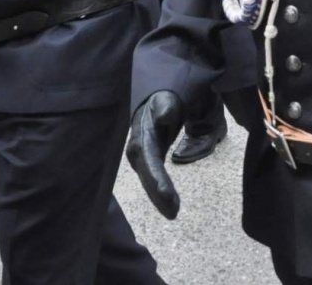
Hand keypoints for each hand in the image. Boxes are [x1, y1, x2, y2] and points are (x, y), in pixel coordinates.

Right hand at [126, 91, 184, 219]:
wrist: (152, 102)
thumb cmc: (162, 100)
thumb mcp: (166, 99)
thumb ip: (166, 107)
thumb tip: (164, 116)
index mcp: (142, 137)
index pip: (150, 161)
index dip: (157, 179)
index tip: (166, 194)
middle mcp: (137, 151)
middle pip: (148, 177)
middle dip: (158, 195)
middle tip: (173, 212)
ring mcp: (140, 158)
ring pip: (149, 181)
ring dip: (159, 198)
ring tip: (174, 212)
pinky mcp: (146, 161)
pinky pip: (153, 179)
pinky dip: (160, 192)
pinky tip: (170, 205)